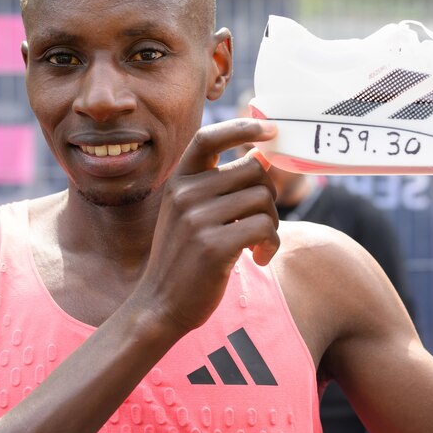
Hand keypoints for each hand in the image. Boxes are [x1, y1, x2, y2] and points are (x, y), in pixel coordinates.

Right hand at [137, 118, 279, 333]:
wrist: (160, 305)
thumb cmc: (184, 258)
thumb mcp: (190, 214)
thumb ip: (218, 186)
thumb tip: (263, 158)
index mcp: (179, 181)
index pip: (209, 137)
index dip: (242, 126)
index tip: (271, 128)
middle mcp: (185, 194)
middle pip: (253, 171)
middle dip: (269, 196)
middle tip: (263, 223)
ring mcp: (197, 219)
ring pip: (263, 199)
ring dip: (272, 224)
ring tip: (260, 244)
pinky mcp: (214, 246)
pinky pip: (264, 227)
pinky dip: (271, 244)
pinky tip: (259, 258)